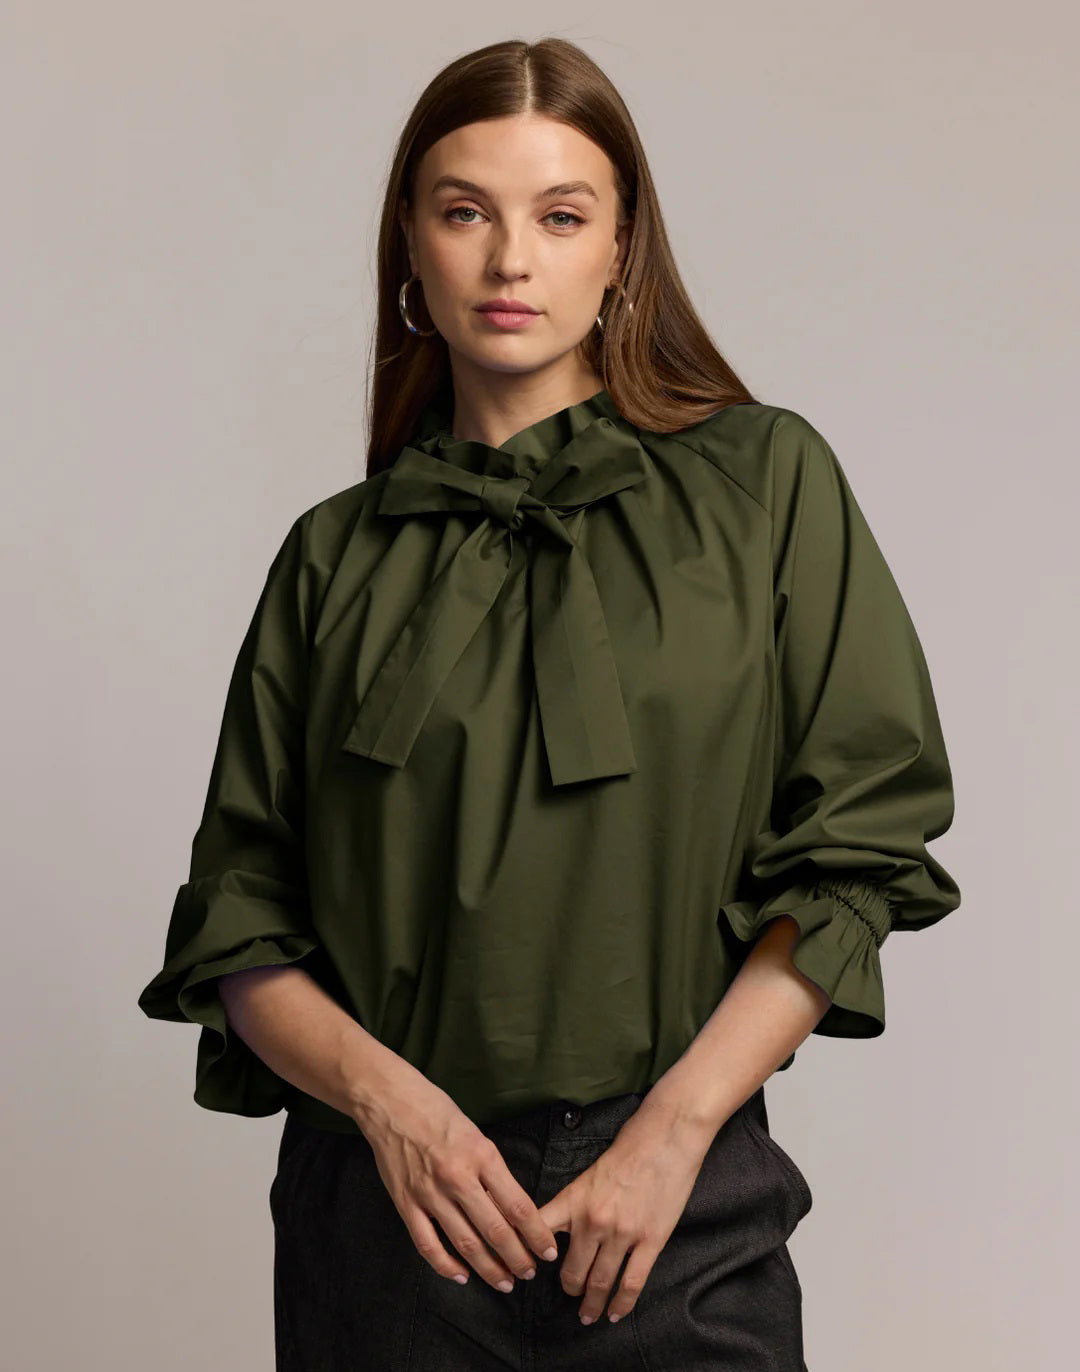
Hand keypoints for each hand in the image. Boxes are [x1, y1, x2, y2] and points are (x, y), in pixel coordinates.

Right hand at [357, 1076, 560, 1291]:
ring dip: (488, 1268)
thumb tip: (509, 1208)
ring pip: (465, 1244)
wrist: (391, 1102)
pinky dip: (446, 1266)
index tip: (548, 1250)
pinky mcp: (406, 1203)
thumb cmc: (437, 1112)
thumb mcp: (476, 1135)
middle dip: (518, 1258)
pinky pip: (428, 1244)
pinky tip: (461, 1276)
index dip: (536, 1234)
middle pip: (495, 1231)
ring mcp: (430, 1193)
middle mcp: (458, 1178)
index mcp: (481, 1156)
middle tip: (529, 1273)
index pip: (518, 1206)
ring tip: (504, 1281)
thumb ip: (491, 1171)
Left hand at [535, 1110, 712, 1325]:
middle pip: (571, 1271)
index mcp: (573, 1200)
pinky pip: (631, 1283)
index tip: (523, 1271)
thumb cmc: (628, 1149)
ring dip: (592, 1304)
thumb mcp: (588, 1174)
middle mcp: (593, 1221)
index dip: (527, 1256)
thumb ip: (574, 1203)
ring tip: (588, 1315)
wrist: (665, 1138)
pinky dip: (621, 1305)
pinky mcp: (650, 1241)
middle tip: (570, 1296)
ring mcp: (622, 1234)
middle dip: (569, 1290)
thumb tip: (559, 1230)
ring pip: (600, 1283)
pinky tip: (615, 1314)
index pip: (538, 1233)